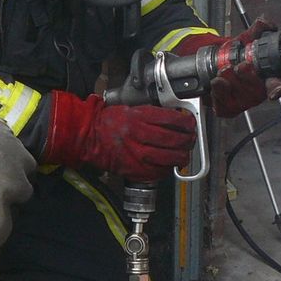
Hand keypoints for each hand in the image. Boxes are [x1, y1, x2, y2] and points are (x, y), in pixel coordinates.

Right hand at [44, 90, 195, 181]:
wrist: (89, 137)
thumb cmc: (109, 123)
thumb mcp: (131, 109)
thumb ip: (152, 115)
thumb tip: (174, 120)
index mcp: (139, 117)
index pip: (171, 119)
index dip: (186, 122)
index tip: (191, 124)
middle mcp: (140, 134)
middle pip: (174, 139)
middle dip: (188, 140)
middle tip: (191, 139)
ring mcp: (138, 153)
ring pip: (169, 157)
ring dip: (182, 156)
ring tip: (184, 154)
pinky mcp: (135, 168)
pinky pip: (158, 171)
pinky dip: (167, 168)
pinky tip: (169, 164)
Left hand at [175, 18, 280, 117]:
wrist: (214, 62)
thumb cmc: (237, 54)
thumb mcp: (246, 39)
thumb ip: (258, 29)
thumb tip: (266, 23)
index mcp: (268, 77)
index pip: (278, 85)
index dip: (278, 88)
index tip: (275, 91)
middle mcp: (258, 92)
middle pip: (255, 92)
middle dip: (244, 79)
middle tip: (235, 66)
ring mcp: (243, 102)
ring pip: (238, 100)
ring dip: (228, 85)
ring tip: (221, 73)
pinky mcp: (228, 109)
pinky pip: (223, 107)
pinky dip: (217, 94)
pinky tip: (215, 84)